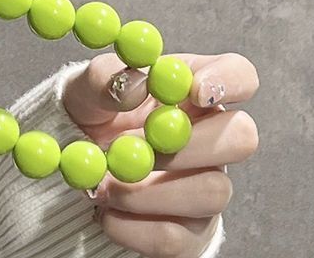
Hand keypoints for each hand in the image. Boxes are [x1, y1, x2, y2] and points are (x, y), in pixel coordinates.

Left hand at [63, 52, 258, 257]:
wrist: (71, 170)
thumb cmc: (92, 116)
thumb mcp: (86, 88)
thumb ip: (106, 79)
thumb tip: (133, 84)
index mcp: (193, 90)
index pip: (240, 75)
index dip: (228, 80)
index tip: (195, 90)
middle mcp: (212, 137)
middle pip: (242, 137)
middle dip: (190, 146)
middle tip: (141, 150)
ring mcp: (207, 187)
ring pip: (212, 192)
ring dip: (150, 192)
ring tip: (105, 184)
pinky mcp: (190, 234)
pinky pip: (177, 237)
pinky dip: (133, 226)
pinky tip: (105, 212)